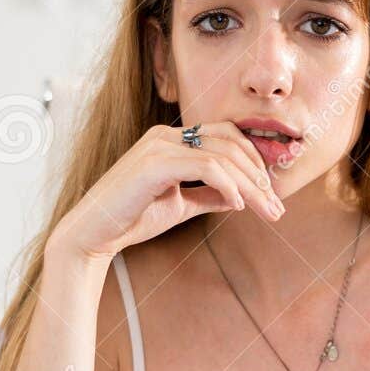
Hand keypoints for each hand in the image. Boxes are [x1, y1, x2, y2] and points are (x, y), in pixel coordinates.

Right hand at [49, 123, 285, 262]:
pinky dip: (229, 185)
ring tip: (265, 210)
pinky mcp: (154, 163)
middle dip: (259, 176)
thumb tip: (240, 198)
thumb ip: (208, 196)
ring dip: (251, 185)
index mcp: (171, 140)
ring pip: (223, 155)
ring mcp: (159, 146)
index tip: (270, 192)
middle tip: (276, 206)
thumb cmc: (132, 219)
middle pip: (230, 143)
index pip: (225, 136)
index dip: (253, 160)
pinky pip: (207, 166)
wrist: (93, 234)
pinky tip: (237, 205)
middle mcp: (165, 136)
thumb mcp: (180, 205)